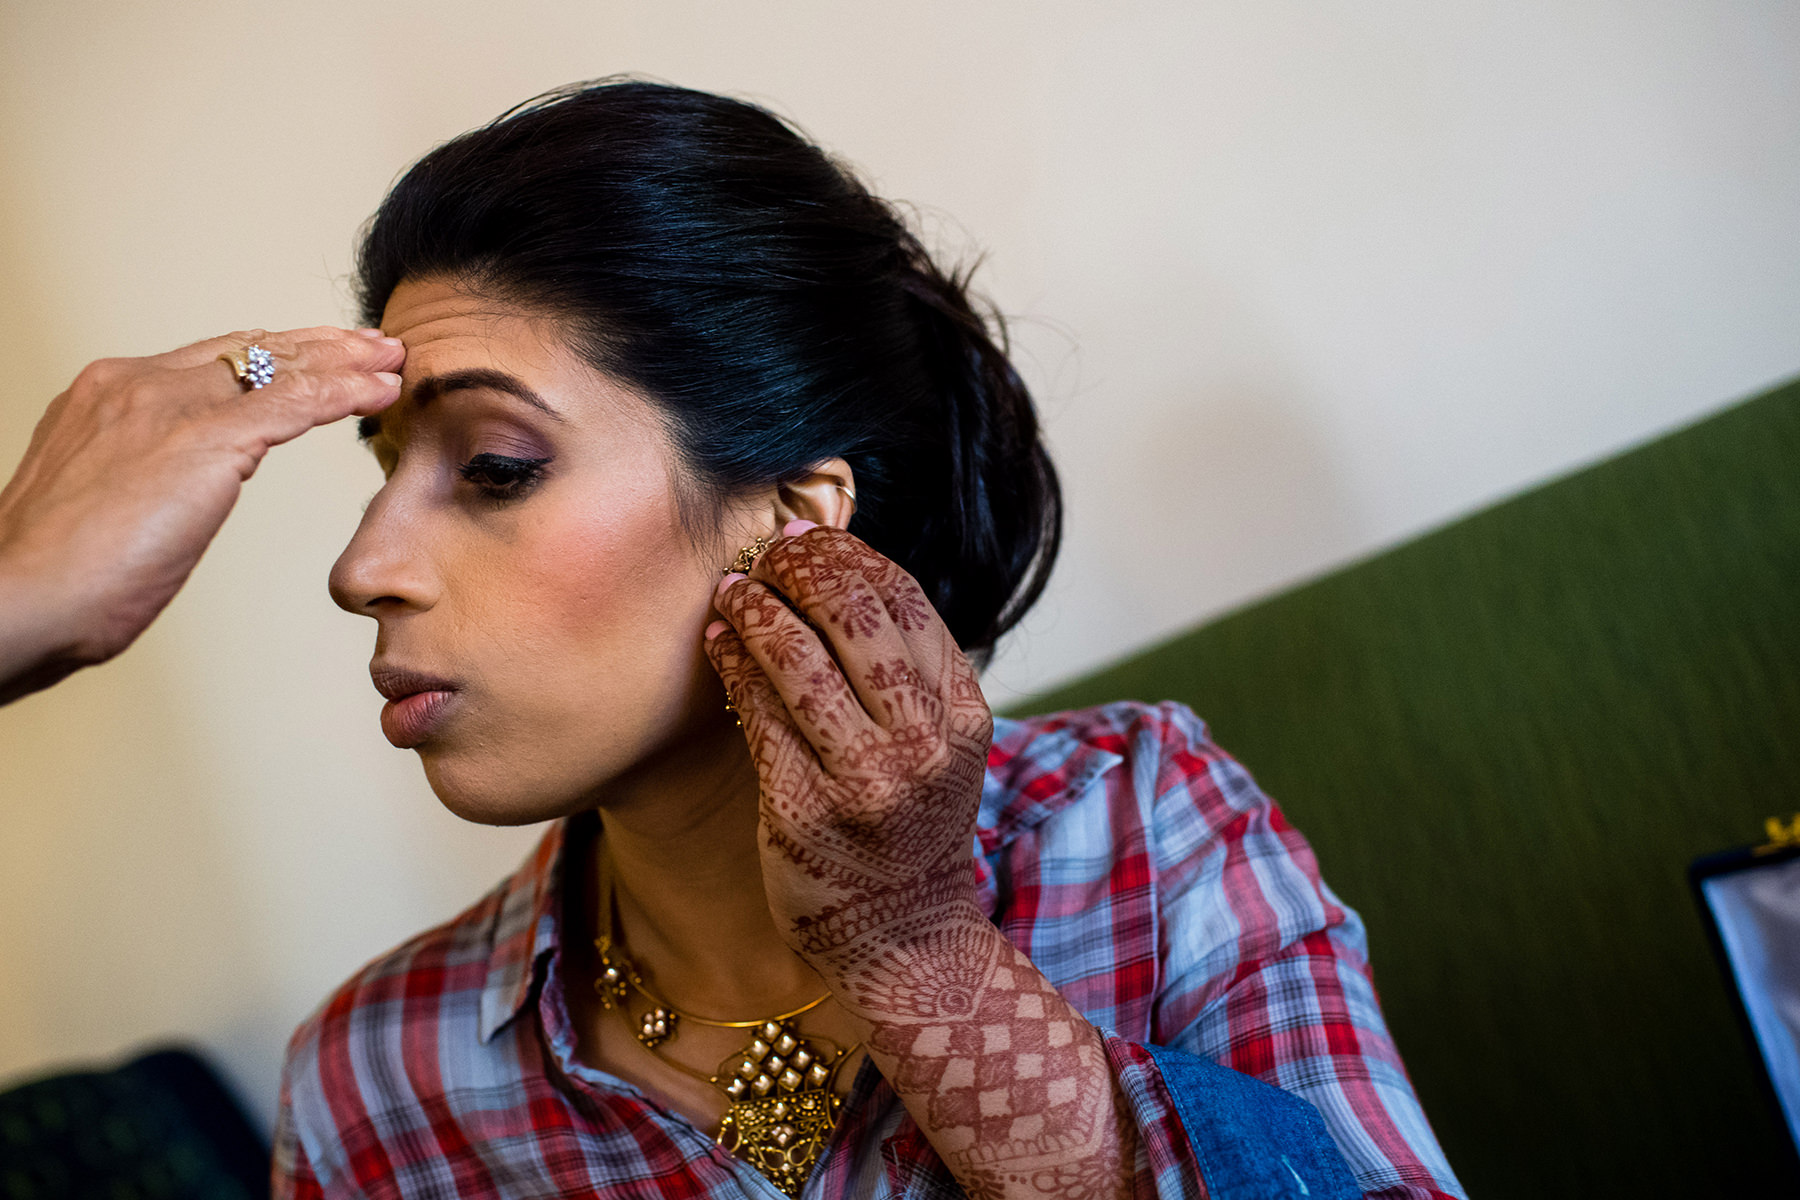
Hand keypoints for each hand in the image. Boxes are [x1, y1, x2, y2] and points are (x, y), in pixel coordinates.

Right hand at [0, 326, 401, 702]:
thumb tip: (188, 485)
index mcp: (108, 393)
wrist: (19, 597)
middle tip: (372, 345)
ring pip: (279, 366)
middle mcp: (137, 383)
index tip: (317, 356)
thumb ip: (148, 476)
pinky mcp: (204, 440)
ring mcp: (170, 406)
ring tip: (392, 360)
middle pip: (250, 349)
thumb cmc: (55, 575)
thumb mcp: (105, 502)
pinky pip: (294, 402)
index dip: (273, 354)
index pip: (210, 359)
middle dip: (320, 345)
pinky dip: (346, 393)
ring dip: (346, 361)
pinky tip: (381, 391)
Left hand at [707, 524, 1138, 1197]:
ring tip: (732, 591)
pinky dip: (732, 663)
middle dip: (802, 569)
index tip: (813, 541)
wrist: (906, 939)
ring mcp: (864, 780)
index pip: (906, 602)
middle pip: (855, 615)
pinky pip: (757, 713)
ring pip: (799, 658)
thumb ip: (909, 674)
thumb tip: (842, 573)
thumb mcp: (942, 748)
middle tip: (767, 554)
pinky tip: (717, 641)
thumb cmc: (913, 830)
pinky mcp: (802, 811)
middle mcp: (922, 744)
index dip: (852, 557)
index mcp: (964, 716)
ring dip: (757, 609)